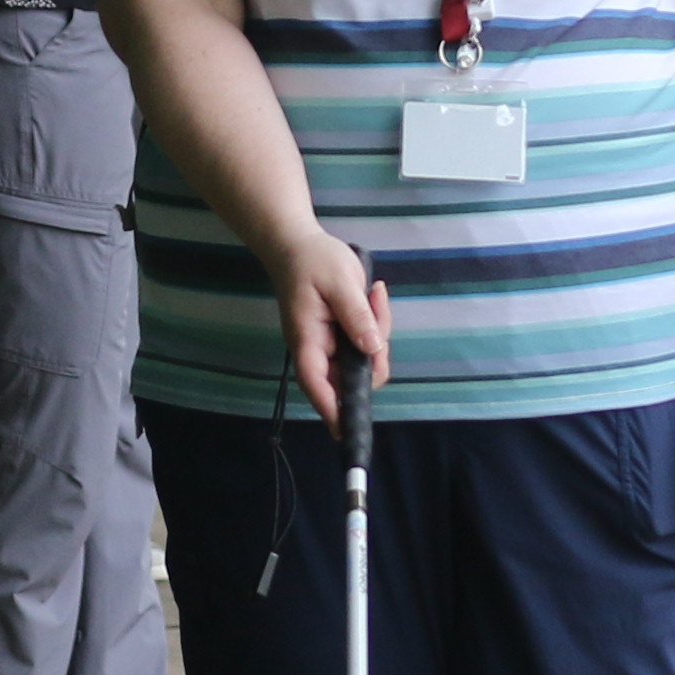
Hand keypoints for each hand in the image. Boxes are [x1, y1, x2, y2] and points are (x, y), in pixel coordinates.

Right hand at [275, 231, 391, 430]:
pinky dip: (375, 323)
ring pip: (362, 359)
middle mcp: (317, 349)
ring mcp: (328, 344)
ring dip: (377, 332)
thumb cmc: (312, 261)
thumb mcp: (339, 282)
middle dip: (374, 353)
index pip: (317, 384)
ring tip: (372, 293)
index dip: (332, 409)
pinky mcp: (339, 335)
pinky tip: (371, 293)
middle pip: (350, 375)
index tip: (347, 431)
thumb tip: (373, 349)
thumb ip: (357, 316)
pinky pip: (365, 343)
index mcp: (308, 340)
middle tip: (376, 305)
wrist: (296, 243)